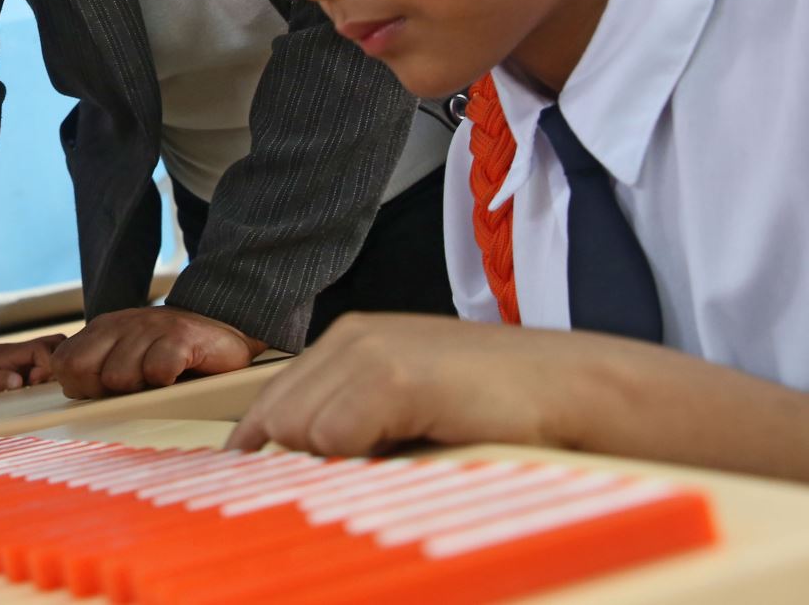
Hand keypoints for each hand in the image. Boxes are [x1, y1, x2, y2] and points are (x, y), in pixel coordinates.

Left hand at [0, 335, 63, 397]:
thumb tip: (18, 381)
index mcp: (10, 352)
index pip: (43, 348)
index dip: (47, 365)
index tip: (34, 382)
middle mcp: (19, 352)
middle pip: (54, 345)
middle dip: (57, 364)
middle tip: (42, 386)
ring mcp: (21, 358)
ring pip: (51, 354)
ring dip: (52, 372)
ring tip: (37, 390)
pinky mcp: (20, 366)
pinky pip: (42, 365)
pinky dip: (45, 377)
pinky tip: (33, 392)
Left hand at [51, 307, 262, 398]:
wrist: (220, 331)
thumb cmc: (167, 354)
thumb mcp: (124, 358)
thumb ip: (94, 372)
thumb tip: (68, 391)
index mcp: (102, 330)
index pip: (63, 363)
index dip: (79, 386)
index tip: (104, 390)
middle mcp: (121, 325)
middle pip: (81, 370)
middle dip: (102, 390)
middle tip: (133, 388)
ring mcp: (150, 327)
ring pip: (118, 377)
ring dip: (140, 389)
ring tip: (159, 380)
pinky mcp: (180, 336)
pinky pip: (157, 372)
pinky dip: (167, 381)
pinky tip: (178, 374)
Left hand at [228, 313, 593, 455]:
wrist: (572, 389)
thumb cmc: (496, 406)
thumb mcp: (410, 399)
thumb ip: (354, 415)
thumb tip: (298, 463)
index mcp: (350, 339)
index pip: (274, 396)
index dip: (260, 443)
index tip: (251, 478)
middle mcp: (351, 337)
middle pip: (277, 416)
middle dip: (294, 460)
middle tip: (332, 487)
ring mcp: (369, 351)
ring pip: (299, 430)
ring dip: (333, 462)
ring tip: (386, 468)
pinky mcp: (391, 375)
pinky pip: (333, 438)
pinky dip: (357, 461)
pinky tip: (402, 460)